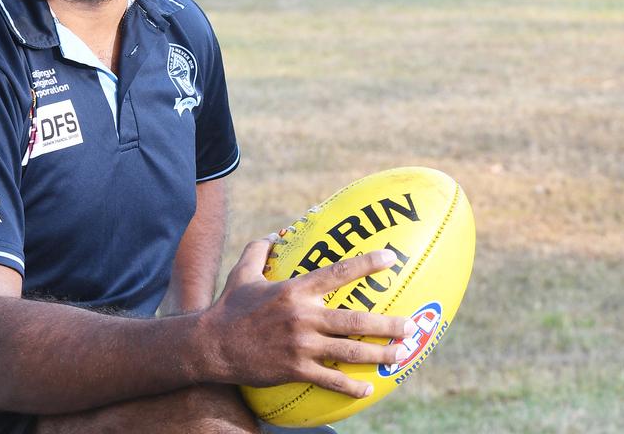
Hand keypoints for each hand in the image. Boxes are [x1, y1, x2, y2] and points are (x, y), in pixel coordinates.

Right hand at [198, 238, 414, 397]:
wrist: (212, 344)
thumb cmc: (229, 305)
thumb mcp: (243, 271)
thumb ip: (260, 249)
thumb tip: (276, 233)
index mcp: (295, 289)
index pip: (338, 273)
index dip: (367, 264)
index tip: (391, 259)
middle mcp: (303, 316)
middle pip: (355, 321)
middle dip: (388, 324)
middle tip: (411, 325)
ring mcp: (301, 345)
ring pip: (350, 351)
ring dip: (379, 354)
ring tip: (401, 355)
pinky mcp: (295, 369)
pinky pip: (330, 379)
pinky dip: (351, 386)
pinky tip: (367, 389)